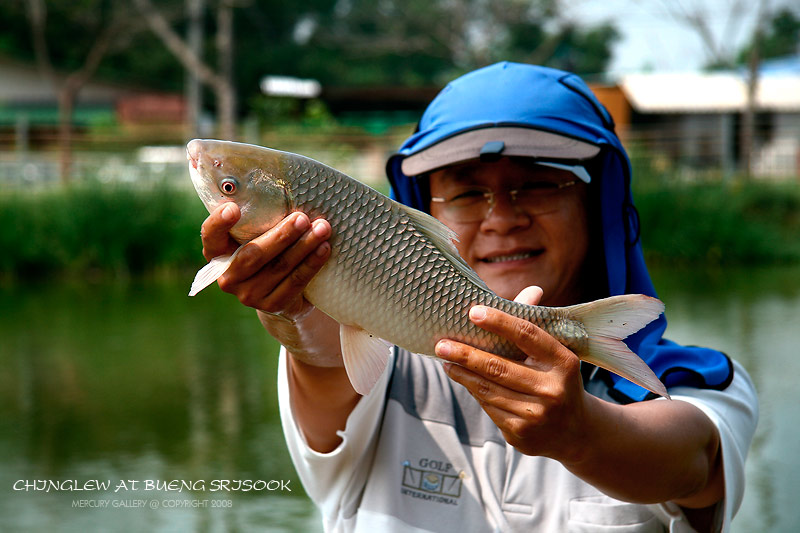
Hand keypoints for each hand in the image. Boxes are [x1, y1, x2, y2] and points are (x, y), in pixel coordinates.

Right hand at [200, 203, 344, 365]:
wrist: (278, 292)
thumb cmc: (266, 251)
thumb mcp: (254, 236)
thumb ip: (257, 219)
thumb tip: (283, 186)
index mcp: (217, 253)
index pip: (210, 236)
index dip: (219, 223)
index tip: (234, 208)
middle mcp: (228, 277)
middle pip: (253, 254)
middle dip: (281, 235)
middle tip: (302, 218)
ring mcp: (248, 295)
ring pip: (279, 267)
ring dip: (304, 246)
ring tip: (323, 228)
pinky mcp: (272, 305)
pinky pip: (295, 282)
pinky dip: (312, 263)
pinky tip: (324, 248)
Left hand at [435, 286, 589, 461]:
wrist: (574, 432)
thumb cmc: (557, 381)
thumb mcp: (555, 355)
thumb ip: (536, 326)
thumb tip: (532, 290)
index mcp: (563, 362)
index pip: (527, 335)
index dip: (499, 322)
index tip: (473, 312)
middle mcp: (552, 390)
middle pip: (499, 367)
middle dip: (465, 354)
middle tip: (441, 344)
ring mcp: (536, 415)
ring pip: (488, 389)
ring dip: (463, 374)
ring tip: (446, 360)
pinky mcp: (521, 434)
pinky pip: (489, 407)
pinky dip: (474, 391)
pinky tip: (463, 380)